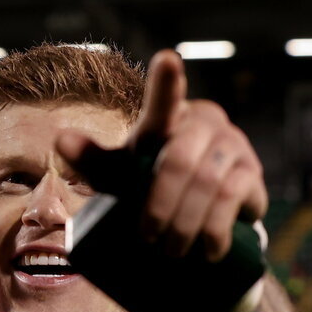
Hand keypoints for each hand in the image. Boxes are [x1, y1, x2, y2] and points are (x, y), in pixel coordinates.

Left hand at [59, 49, 267, 260]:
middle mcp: (203, 121)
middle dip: (160, 206)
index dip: (166, 84)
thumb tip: (61, 139)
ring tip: (172, 251)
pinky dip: (215, 229)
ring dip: (186, 223)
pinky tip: (208, 249)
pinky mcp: (251, 171)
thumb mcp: (118, 175)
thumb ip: (93, 159)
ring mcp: (232, 143)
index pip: (163, 102)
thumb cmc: (149, 184)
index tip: (166, 60)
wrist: (198, 215)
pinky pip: (234, 197)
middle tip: (149, 238)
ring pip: (208, 182)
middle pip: (178, 161)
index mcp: (167, 118)